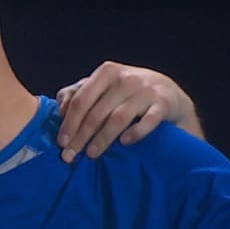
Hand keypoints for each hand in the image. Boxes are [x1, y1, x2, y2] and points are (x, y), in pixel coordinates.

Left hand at [56, 61, 200, 162]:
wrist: (169, 94)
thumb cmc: (127, 93)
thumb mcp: (102, 87)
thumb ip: (77, 94)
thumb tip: (60, 110)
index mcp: (106, 72)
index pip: (81, 100)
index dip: (69, 123)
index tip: (61, 143)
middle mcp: (126, 78)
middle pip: (96, 112)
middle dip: (80, 137)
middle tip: (70, 155)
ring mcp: (146, 91)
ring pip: (118, 118)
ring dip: (102, 139)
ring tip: (92, 155)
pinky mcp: (163, 104)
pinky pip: (148, 121)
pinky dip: (135, 133)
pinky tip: (124, 143)